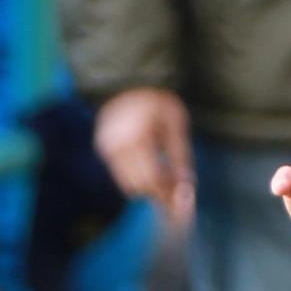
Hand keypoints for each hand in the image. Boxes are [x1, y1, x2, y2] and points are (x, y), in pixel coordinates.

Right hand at [96, 87, 193, 224]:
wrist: (127, 83)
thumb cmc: (157, 102)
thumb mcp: (175, 123)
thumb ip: (180, 155)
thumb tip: (187, 187)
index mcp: (137, 135)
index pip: (153, 177)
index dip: (169, 194)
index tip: (183, 206)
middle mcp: (117, 144)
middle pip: (140, 185)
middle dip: (160, 193)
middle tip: (178, 192)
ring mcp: (107, 148)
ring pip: (130, 185)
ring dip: (149, 187)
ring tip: (166, 176)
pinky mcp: (104, 151)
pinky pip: (122, 176)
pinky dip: (139, 178)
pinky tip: (152, 168)